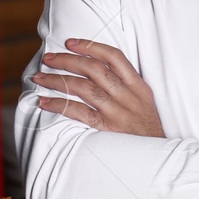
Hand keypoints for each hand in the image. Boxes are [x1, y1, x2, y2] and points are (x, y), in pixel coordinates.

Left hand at [32, 38, 165, 137]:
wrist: (158, 156)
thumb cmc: (147, 128)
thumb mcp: (145, 101)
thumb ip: (126, 85)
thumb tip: (96, 69)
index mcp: (138, 85)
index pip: (113, 57)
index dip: (90, 46)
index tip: (70, 42)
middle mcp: (128, 96)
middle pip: (94, 69)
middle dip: (67, 60)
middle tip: (48, 58)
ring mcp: (117, 113)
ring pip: (83, 88)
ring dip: (58, 81)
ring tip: (40, 77)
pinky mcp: (107, 130)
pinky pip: (79, 113)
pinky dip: (60, 105)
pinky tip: (44, 102)